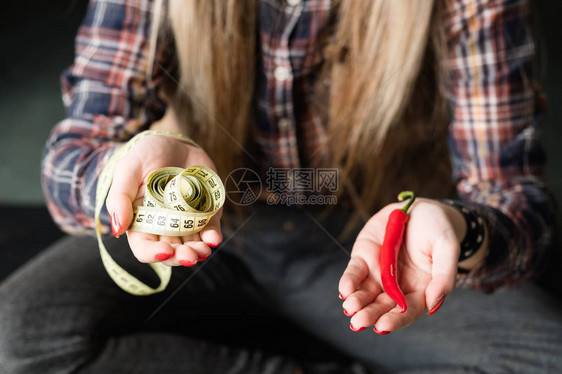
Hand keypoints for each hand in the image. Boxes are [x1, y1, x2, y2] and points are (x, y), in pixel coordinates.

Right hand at [105, 133, 221, 266]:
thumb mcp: (128, 170)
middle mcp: (164, 226)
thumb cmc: (146, 155)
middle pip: (172, 251)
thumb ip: (120, 198)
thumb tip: (117, 230)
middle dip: (181, 256)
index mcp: (141, 221)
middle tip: (190, 256)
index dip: (154, 253)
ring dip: (198, 251)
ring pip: (192, 245)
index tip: (165, 250)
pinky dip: (213, 237)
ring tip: (203, 251)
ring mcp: (187, 221)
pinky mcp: (207, 213)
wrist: (176, 141)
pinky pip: (210, 229)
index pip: (145, 247)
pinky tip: (214, 239)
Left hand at [338, 199, 465, 332]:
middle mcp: (397, 285)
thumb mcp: (447, 248)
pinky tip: (345, 289)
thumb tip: (433, 305)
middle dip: (370, 315)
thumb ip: (444, 276)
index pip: (407, 310)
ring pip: (365, 293)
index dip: (396, 319)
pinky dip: (349, 281)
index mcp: (420, 289)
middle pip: (382, 306)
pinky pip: (355, 272)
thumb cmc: (438, 228)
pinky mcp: (364, 257)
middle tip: (358, 322)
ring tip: (350, 308)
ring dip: (356, 302)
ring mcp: (379, 272)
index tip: (383, 326)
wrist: (419, 207)